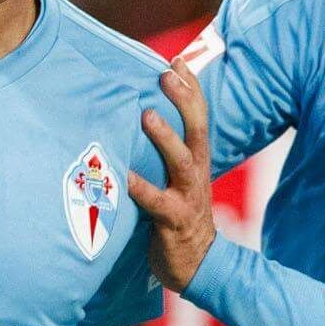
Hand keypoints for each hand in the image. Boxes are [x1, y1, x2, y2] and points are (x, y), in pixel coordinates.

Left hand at [125, 60, 217, 291]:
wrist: (199, 265)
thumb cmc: (179, 217)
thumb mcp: (178, 181)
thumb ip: (165, 154)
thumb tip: (141, 120)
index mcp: (196, 161)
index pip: (198, 117)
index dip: (190, 89)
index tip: (176, 60)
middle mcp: (196, 174)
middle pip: (195, 130)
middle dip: (184, 100)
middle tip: (166, 73)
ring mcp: (187, 197)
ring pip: (181, 162)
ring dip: (165, 138)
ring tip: (147, 115)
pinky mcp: (173, 222)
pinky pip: (157, 202)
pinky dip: (141, 188)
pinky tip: (124, 176)